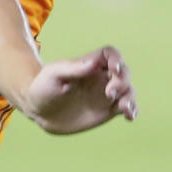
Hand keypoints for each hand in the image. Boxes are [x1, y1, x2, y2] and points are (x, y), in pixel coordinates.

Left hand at [21, 46, 136, 134]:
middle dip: (122, 80)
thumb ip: (74, 68)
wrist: (39, 110)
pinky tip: (129, 116)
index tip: (114, 69)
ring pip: (128, 91)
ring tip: (123, 108)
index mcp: (90, 64)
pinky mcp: (107, 111)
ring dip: (131, 98)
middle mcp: (101, 77)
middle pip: (124, 72)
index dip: (117, 59)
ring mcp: (106, 94)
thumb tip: (94, 62)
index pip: (111, 54)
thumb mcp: (54, 74)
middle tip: (109, 93)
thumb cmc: (44, 87)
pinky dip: (131, 110)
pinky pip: (125, 108)